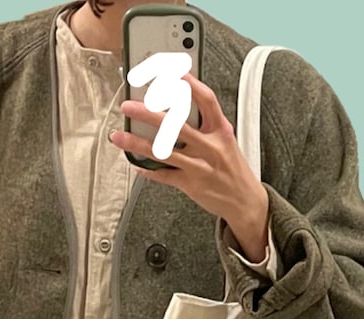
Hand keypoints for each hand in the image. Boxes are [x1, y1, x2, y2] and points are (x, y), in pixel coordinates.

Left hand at [108, 71, 269, 259]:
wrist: (244, 201)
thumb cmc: (231, 167)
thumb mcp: (225, 140)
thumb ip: (206, 123)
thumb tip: (177, 105)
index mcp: (221, 130)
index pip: (206, 100)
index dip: (189, 84)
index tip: (171, 72)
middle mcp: (210, 147)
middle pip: (176, 125)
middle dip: (149, 114)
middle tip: (128, 106)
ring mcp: (200, 167)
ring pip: (164, 152)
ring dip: (137, 143)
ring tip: (118, 136)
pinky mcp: (191, 185)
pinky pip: (164, 176)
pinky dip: (147, 169)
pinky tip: (135, 163)